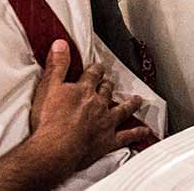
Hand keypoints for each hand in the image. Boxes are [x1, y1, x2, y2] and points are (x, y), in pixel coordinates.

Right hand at [27, 41, 149, 173]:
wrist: (54, 150)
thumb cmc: (49, 121)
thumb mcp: (48, 87)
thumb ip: (57, 65)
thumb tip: (61, 43)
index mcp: (84, 90)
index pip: (93, 75)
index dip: (96, 70)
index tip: (98, 68)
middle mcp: (98, 104)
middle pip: (108, 91)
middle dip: (109, 86)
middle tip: (111, 84)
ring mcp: (106, 122)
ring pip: (122, 110)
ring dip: (130, 104)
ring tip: (137, 100)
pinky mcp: (108, 141)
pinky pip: (127, 136)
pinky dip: (137, 133)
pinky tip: (145, 131)